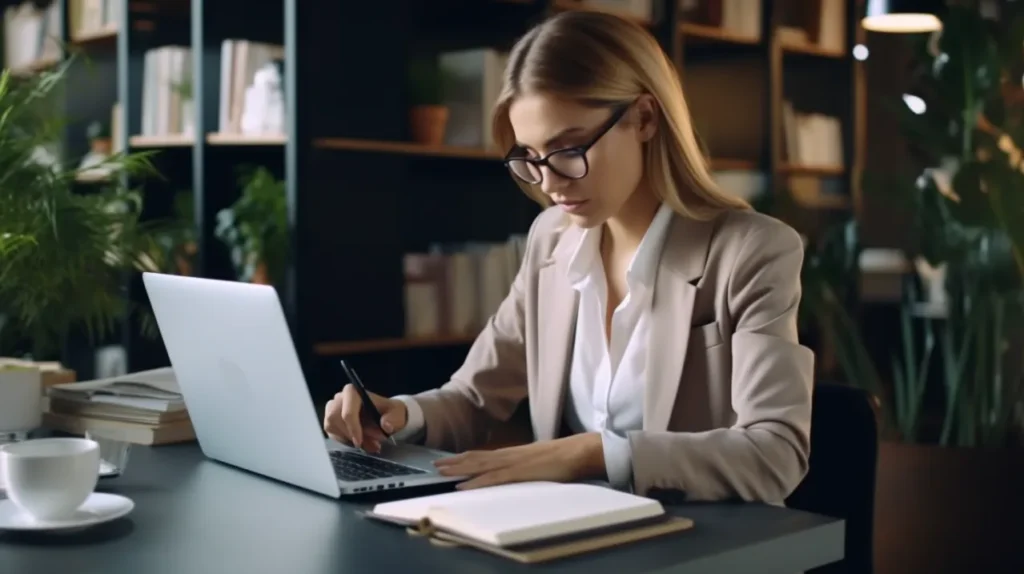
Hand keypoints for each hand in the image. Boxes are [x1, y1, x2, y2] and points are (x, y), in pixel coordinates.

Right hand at [323, 385, 407, 452]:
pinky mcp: (330, 421)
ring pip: (332, 428)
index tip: (359, 442)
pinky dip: (346, 441)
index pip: (347, 411)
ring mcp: (332, 409)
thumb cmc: (389, 412)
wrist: (385, 415)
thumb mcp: (396, 414)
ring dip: (350, 439)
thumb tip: (386, 426)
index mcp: (354, 392)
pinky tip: (360, 442)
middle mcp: (340, 398)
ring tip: (369, 444)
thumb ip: (393, 419)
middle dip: (352, 435)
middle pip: (336, 420)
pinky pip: (332, 434)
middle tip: (370, 445)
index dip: (352, 428)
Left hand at [433, 433, 604, 489]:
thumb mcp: (542, 461)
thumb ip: (529, 465)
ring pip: (480, 465)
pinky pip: (493, 478)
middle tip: (436, 464)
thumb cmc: (566, 457)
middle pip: (477, 457)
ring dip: (459, 469)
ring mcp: (514, 462)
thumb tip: (523, 472)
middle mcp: (511, 454)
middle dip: (456, 461)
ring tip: (441, 472)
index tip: (451, 459)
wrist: (580, 451)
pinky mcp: (520, 472)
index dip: (467, 457)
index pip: (486, 454)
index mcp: (517, 452)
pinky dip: (475, 482)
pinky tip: (463, 486)